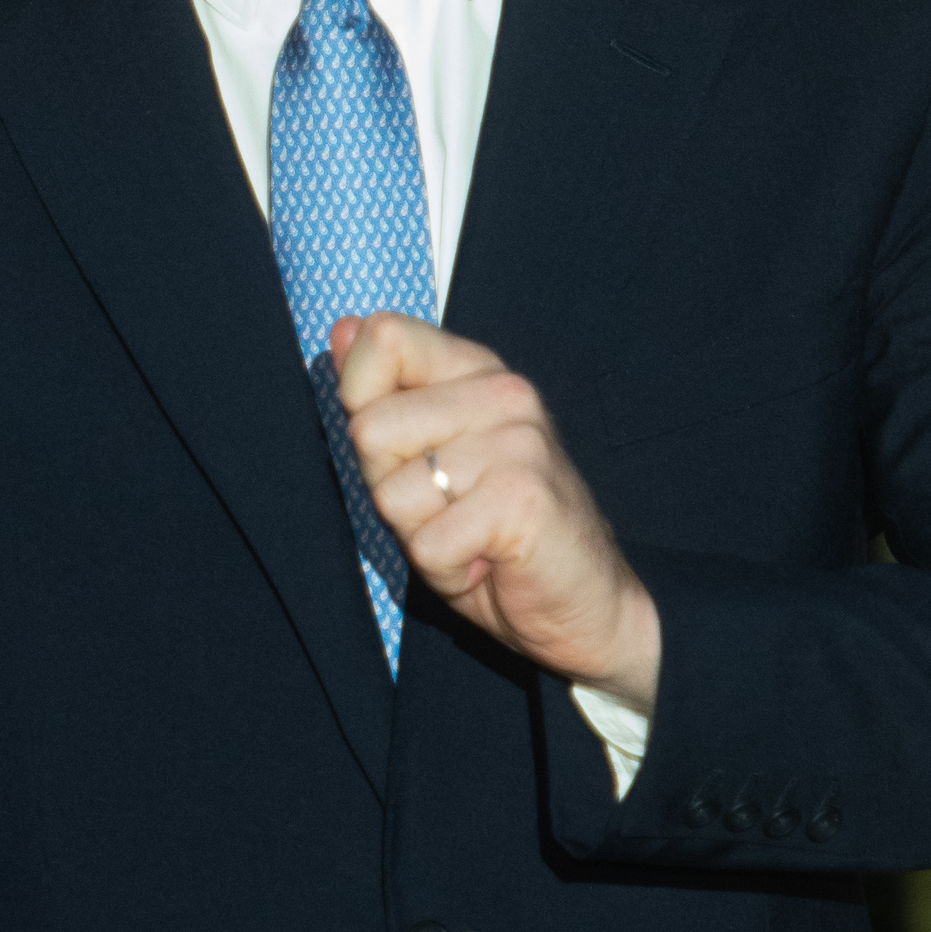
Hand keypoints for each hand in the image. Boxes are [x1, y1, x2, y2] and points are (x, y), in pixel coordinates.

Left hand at [330, 312, 661, 710]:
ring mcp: (519, 442)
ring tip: (470, 537)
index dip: (359, 396)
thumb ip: (384, 392)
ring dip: (419, 536)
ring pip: (391, 495)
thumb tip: (342, 326)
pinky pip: (428, 545)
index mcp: (476, 371)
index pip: (385, 336)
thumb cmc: (494, 531)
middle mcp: (504, 393)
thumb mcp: (425, 455)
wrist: (588, 605)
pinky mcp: (524, 498)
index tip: (403, 446)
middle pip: (369, 429)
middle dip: (388, 487)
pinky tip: (487, 564)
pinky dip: (446, 572)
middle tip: (448, 509)